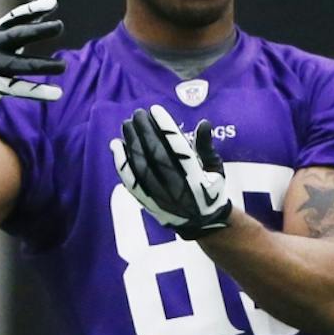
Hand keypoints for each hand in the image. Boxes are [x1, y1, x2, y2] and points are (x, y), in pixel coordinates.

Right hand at [0, 0, 65, 114]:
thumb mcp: (3, 30)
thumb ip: (29, 14)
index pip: (16, 17)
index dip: (33, 9)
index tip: (53, 3)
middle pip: (17, 35)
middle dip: (37, 30)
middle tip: (59, 26)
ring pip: (20, 65)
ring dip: (42, 65)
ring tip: (63, 66)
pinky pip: (18, 89)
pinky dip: (37, 91)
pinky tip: (56, 93)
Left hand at [113, 105, 231, 236]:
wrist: (203, 224)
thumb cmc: (211, 190)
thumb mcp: (216, 169)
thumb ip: (207, 147)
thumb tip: (204, 123)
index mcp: (196, 178)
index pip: (179, 148)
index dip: (166, 128)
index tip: (156, 110)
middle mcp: (177, 189)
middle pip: (156, 155)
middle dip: (145, 132)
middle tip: (138, 113)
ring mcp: (161, 198)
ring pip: (141, 167)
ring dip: (131, 144)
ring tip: (126, 124)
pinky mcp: (148, 203)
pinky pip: (130, 181)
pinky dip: (122, 163)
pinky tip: (116, 146)